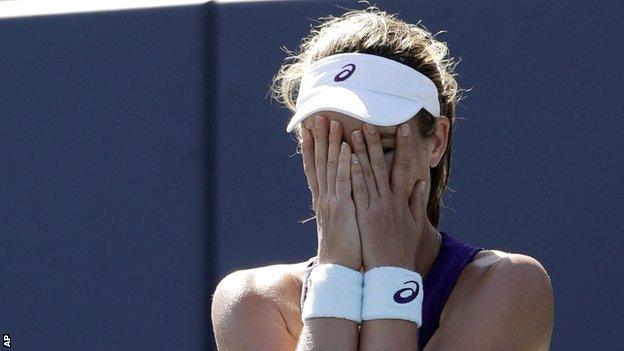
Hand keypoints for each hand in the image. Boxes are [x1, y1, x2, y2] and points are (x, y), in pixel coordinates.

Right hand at [301, 115, 361, 270]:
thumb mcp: (339, 223)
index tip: (308, 131)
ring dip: (331, 144)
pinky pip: (343, 182)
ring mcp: (331, 202)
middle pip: (319, 162)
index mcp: (323, 201)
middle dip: (319, 139)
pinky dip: (343, 164)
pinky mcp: (342, 208)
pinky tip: (346, 148)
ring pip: (330, 167)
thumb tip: (341, 198)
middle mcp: (323, 198)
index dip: (311, 149)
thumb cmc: (343, 249)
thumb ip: (340, 206)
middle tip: (318, 117)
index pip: (314, 169)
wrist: (340, 270)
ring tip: (332, 123)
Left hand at [349, 122, 428, 271]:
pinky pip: (358, 190)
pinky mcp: (365, 215)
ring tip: (355, 132)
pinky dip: (354, 173)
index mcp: (402, 200)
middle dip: (377, 143)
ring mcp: (377, 206)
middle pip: (383, 166)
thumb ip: (418, 201)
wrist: (391, 272)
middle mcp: (390, 199)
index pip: (404, 167)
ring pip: (368, 174)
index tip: (402, 128)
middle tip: (371, 122)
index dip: (403, 147)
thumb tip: (421, 182)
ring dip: (362, 152)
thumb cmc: (402, 249)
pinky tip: (349, 158)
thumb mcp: (416, 224)